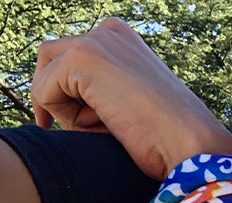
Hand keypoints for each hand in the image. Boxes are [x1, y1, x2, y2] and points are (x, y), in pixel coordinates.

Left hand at [31, 17, 231, 178]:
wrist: (188, 142)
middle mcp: (107, 31)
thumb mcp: (126, 102)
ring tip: (101, 127)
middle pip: (49, 60)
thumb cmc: (163, 136)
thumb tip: (47, 102)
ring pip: (44, 76)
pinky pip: (42, 92)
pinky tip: (100, 124)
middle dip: (58, 98)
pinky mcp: (81, 58)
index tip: (92, 124)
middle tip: (88, 129)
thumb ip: (94, 91)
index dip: (71, 96)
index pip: (69, 59)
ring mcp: (94, 41)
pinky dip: (60, 117)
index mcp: (121, 38)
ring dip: (61, 109)